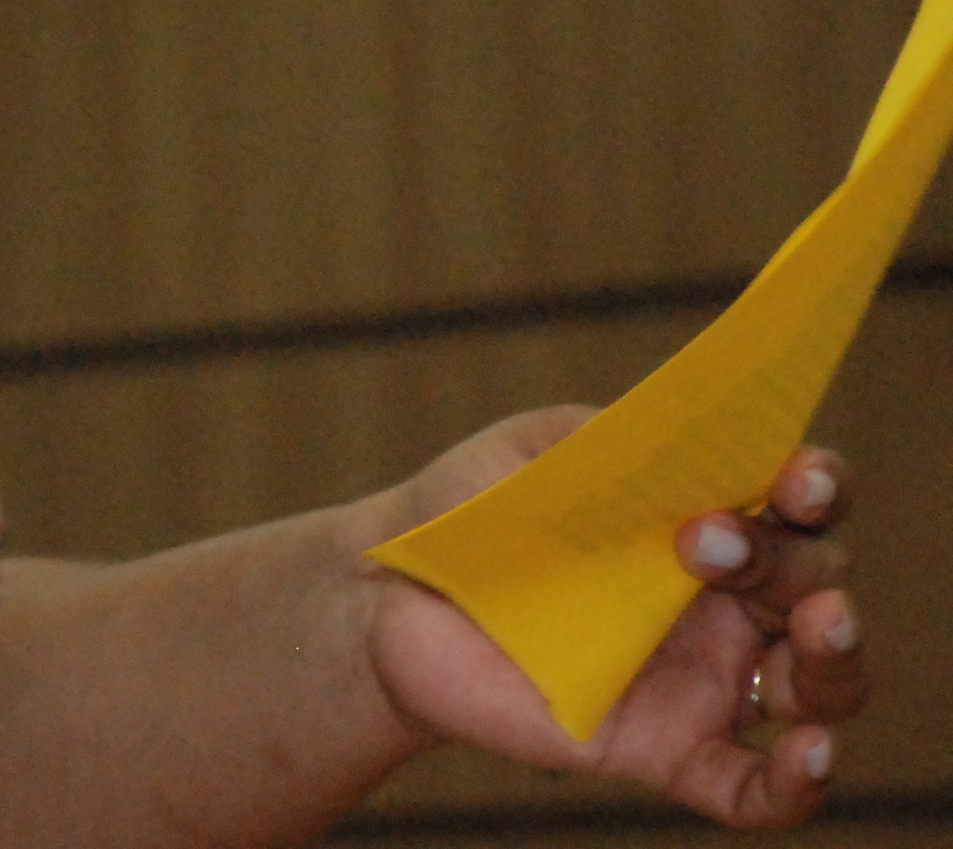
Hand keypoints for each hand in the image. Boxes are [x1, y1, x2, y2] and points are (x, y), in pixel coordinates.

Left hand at [365, 412, 868, 828]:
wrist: (393, 597)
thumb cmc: (472, 514)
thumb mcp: (533, 452)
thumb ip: (612, 440)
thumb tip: (690, 440)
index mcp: (711, 517)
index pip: (802, 501)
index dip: (818, 485)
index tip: (798, 477)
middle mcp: (729, 603)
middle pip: (816, 583)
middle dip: (789, 559)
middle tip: (706, 542)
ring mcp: (707, 681)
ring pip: (822, 685)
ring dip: (837, 658)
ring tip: (816, 628)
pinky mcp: (669, 751)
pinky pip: (759, 790)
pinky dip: (800, 781)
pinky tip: (811, 753)